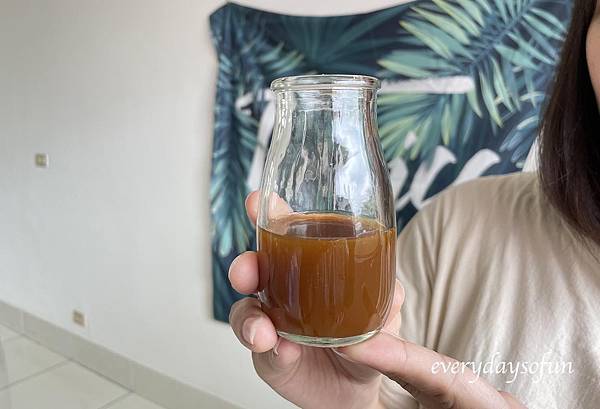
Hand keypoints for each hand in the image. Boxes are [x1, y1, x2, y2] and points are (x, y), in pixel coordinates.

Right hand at [229, 191, 525, 408]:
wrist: (359, 385)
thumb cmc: (371, 337)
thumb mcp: (387, 313)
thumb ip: (387, 303)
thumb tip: (387, 300)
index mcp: (317, 263)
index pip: (292, 231)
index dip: (273, 214)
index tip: (258, 201)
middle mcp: (289, 285)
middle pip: (258, 265)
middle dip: (247, 265)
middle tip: (247, 272)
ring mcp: (275, 316)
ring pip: (248, 306)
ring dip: (249, 314)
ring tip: (262, 331)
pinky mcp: (269, 351)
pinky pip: (258, 342)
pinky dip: (264, 344)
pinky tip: (280, 349)